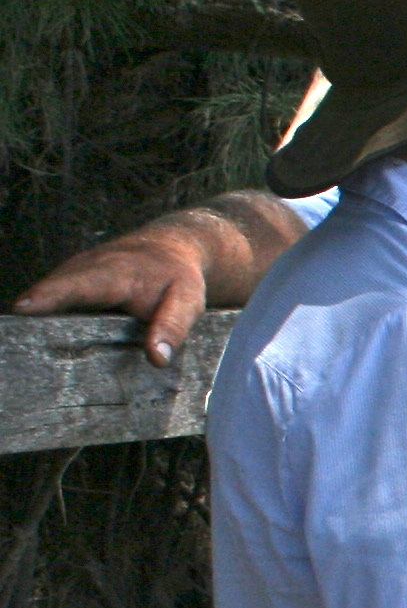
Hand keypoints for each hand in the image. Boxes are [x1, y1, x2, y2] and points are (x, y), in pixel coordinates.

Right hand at [14, 229, 215, 367]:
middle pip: (49, 293)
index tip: (24, 308)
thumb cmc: (177, 278)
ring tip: (18, 351)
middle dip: (30, 314)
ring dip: (32, 322)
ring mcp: (71, 275)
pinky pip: (51, 302)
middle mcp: (83, 269)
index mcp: (113, 272)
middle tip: (14, 344)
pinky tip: (36, 346)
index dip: (49, 296)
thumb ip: (172, 327)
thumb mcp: (188, 301)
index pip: (77, 284)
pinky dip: (43, 320)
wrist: (170, 249)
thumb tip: (156, 358)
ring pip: (46, 299)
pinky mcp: (67, 284)